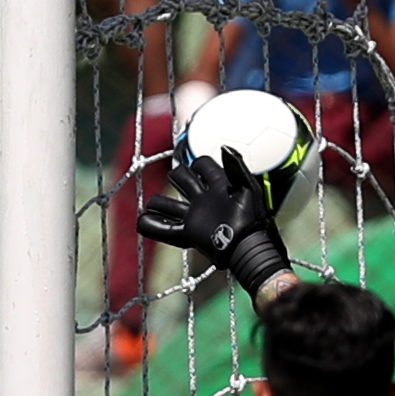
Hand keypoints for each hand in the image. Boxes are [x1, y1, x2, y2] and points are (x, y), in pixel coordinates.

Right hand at [135, 148, 290, 297]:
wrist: (249, 247)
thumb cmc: (253, 218)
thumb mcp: (249, 188)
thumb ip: (236, 167)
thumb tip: (224, 148)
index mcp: (219, 187)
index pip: (203, 166)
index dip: (199, 163)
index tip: (197, 167)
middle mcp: (205, 200)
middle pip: (183, 181)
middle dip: (177, 177)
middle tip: (175, 178)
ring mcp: (196, 218)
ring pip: (171, 206)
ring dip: (159, 203)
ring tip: (151, 204)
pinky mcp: (190, 234)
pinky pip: (167, 230)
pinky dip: (152, 226)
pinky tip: (142, 221)